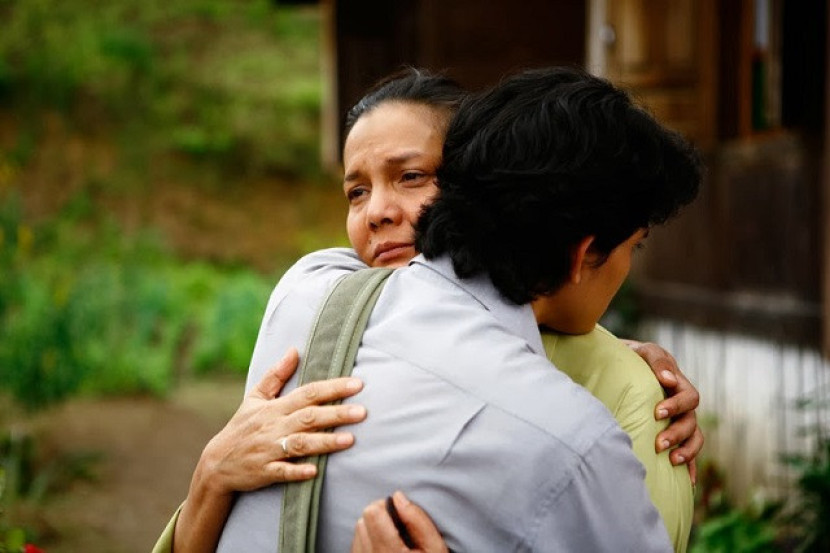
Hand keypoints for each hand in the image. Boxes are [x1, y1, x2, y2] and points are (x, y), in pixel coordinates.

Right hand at [199, 347, 367, 494]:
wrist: (217, 463)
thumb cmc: (242, 427)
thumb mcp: (255, 398)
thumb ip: (276, 375)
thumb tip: (294, 350)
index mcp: (274, 408)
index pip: (308, 393)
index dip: (332, 388)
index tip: (357, 384)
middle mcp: (274, 427)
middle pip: (309, 417)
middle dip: (336, 414)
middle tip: (362, 412)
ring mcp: (269, 450)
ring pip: (300, 444)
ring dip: (324, 442)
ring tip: (350, 440)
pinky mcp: (264, 472)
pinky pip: (282, 472)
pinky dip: (297, 471)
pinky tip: (315, 471)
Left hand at [351, 491, 448, 552]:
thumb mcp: (435, 548)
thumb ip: (418, 520)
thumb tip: (398, 497)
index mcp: (390, 552)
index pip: (372, 513)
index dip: (387, 506)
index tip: (401, 514)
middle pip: (363, 519)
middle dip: (380, 517)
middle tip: (398, 529)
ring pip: (358, 531)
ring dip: (373, 529)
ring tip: (392, 540)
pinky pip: (356, 545)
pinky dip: (368, 541)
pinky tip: (383, 549)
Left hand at [623, 340, 703, 482]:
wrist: (623, 365)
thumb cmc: (633, 358)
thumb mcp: (644, 352)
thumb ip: (656, 361)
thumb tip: (668, 379)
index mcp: (679, 385)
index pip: (689, 398)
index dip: (677, 406)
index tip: (657, 413)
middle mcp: (682, 405)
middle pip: (691, 422)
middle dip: (677, 434)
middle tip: (659, 444)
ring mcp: (679, 420)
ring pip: (694, 438)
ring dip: (687, 452)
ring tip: (672, 462)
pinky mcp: (672, 434)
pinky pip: (688, 452)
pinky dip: (690, 467)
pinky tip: (686, 483)